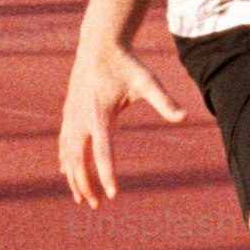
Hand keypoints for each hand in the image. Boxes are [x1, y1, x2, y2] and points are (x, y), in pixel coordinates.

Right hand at [58, 43, 185, 205]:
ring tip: (80, 199)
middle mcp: (81, 117)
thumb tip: (186, 117)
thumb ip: (165, 101)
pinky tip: (67, 174)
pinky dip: (65, 160)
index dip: (107, 175)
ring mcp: (71, 116)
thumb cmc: (126, 64)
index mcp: (100, 113)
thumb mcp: (147, 81)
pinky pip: (63, 142)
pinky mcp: (68, 113)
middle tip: (97, 205)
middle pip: (79, 159)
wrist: (99, 44)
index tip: (113, 195)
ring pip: (68, 154)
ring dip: (73, 177)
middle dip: (86, 184)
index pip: (103, 151)